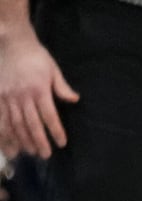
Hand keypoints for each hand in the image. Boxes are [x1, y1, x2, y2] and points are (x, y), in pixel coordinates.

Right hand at [0, 31, 73, 155]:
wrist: (12, 44)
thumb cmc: (36, 56)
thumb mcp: (53, 69)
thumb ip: (62, 87)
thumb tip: (75, 100)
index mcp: (39, 90)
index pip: (49, 115)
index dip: (55, 131)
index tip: (61, 143)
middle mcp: (22, 96)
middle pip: (31, 124)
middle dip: (38, 141)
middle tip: (44, 155)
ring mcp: (7, 98)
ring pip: (13, 125)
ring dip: (20, 141)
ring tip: (26, 154)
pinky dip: (2, 134)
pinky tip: (7, 145)